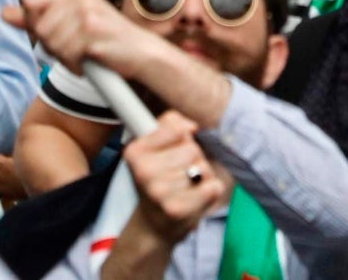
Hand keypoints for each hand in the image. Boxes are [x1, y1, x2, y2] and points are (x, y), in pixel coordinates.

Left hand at [4, 0, 147, 80]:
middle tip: (70, 46)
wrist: (140, 51)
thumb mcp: (67, 21)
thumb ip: (34, 17)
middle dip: (50, 44)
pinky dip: (74, 65)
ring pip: (51, 42)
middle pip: (38, 25)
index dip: (32, 22)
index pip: (30, 1)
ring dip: (63, 56)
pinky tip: (88, 61)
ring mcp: (86, 10)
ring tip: (82, 52)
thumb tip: (4, 13)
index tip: (41, 27)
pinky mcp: (94, 31)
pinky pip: (67, 54)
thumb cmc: (102, 37)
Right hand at [121, 114, 231, 243]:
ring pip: (203, 168)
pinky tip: (197, 196)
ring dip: (201, 176)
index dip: (182, 136)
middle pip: (192, 149)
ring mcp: (159, 193)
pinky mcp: (177, 210)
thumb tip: (191, 127)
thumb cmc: (159, 179)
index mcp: (135, 152)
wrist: (154, 223)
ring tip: (187, 187)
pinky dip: (211, 190)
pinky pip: (212, 187)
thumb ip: (170, 123)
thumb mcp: (155, 145)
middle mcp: (144, 172)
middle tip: (180, 172)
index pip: (175, 129)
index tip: (173, 148)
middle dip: (193, 158)